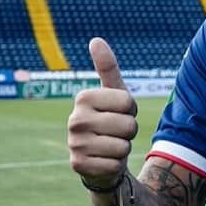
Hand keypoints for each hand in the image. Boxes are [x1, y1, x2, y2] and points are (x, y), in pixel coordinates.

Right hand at [68, 38, 138, 188]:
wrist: (100, 156)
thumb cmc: (111, 118)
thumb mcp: (113, 92)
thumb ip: (108, 67)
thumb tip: (96, 40)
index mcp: (83, 97)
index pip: (128, 102)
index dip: (131, 109)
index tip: (119, 111)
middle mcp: (74, 119)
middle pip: (128, 125)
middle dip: (129, 131)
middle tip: (116, 131)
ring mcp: (74, 143)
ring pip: (123, 146)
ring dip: (123, 148)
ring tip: (110, 144)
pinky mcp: (78, 165)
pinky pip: (114, 164)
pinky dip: (115, 164)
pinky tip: (104, 160)